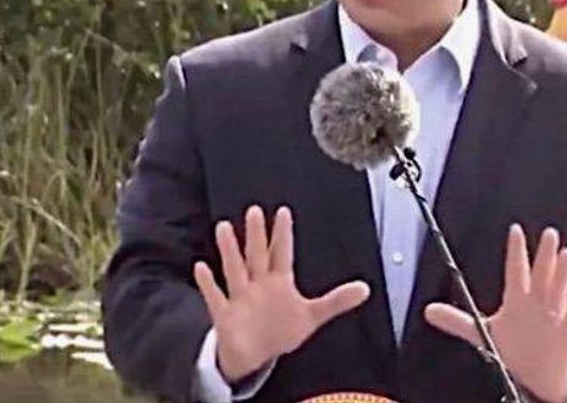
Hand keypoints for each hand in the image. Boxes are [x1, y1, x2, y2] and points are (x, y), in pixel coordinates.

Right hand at [194, 206, 369, 383]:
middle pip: (257, 255)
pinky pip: (215, 297)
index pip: (282, 253)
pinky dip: (208, 283)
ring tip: (224, 228)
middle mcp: (258, 284)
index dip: (284, 234)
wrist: (255, 355)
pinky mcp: (225, 314)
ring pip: (234, 270)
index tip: (284, 212)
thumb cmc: (281, 329)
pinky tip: (201, 267)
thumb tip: (365, 289)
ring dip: (230, 251)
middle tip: (255, 211)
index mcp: (279, 282)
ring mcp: (241, 297)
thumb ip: (337, 302)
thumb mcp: (312, 316)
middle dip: (257, 235)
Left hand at [425, 225, 566, 402]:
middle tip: (549, 233)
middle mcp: (537, 303)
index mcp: (517, 299)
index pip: (516, 270)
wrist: (539, 376)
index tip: (515, 229)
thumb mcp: (483, 333)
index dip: (515, 250)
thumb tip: (427, 311)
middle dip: (545, 255)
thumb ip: (457, 321)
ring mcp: (553, 317)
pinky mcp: (565, 336)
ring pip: (558, 291)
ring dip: (562, 274)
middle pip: (541, 274)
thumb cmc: (515, 348)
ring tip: (566, 254)